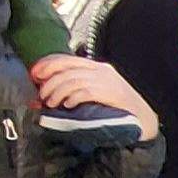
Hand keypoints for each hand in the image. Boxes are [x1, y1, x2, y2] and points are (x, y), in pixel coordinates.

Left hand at [31, 54, 157, 137]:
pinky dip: (72, 97)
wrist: (142, 119)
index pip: (67, 59)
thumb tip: (46, 95)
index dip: (48, 64)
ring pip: (73, 80)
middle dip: (50, 80)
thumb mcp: (95, 93)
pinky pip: (85, 92)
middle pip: (67, 69)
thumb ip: (75, 90)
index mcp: (97, 67)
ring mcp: (107, 81)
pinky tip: (68, 105)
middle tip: (42, 94)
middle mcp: (101, 70)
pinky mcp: (110, 93)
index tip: (35, 73)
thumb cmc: (116, 108)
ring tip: (51, 103)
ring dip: (57, 92)